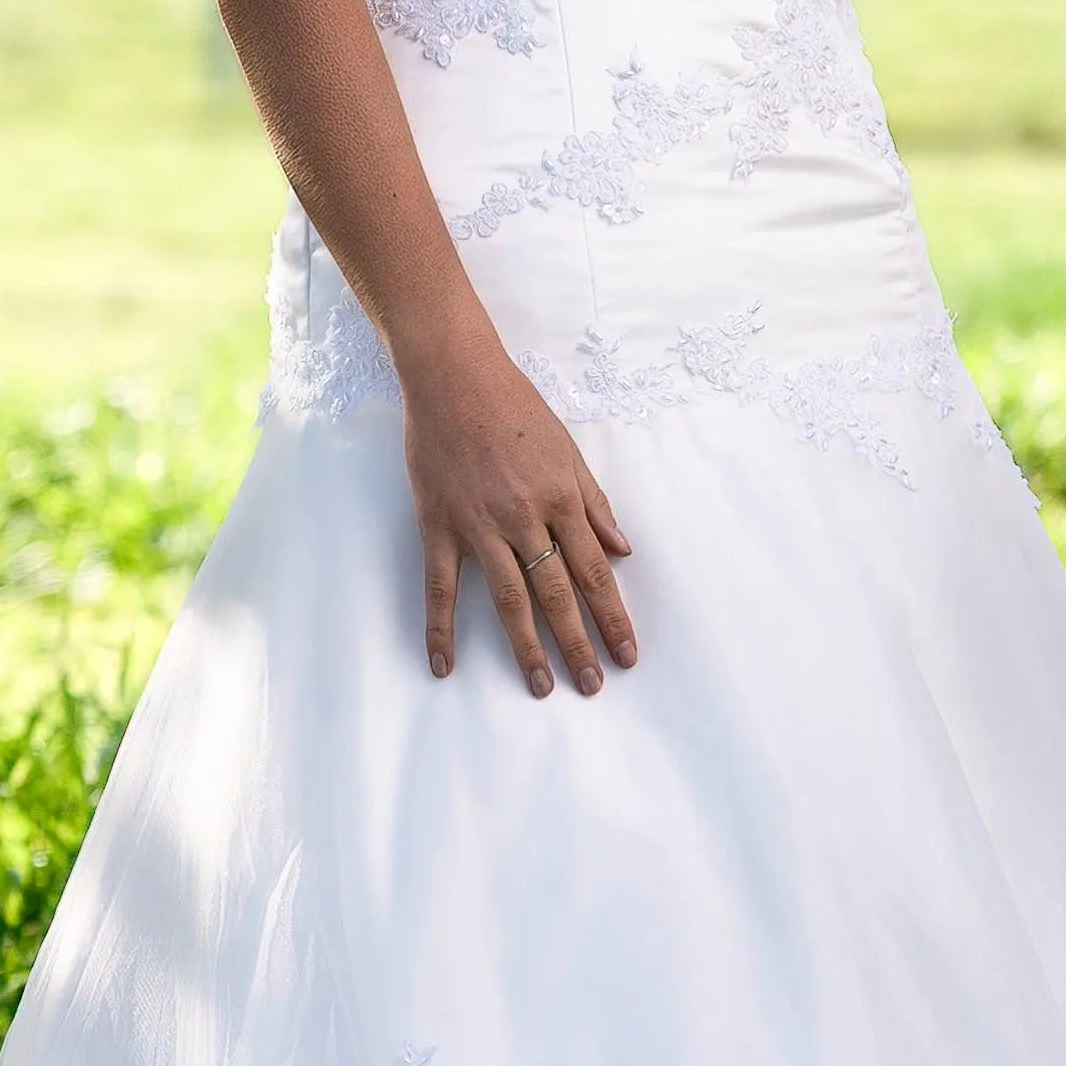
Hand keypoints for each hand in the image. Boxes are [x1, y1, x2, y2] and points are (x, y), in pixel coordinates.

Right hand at [401, 337, 637, 694]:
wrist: (454, 378)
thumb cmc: (515, 408)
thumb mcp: (569, 450)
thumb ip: (594, 504)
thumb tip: (622, 550)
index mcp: (561, 500)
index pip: (595, 572)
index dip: (612, 617)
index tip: (626, 655)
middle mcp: (525, 519)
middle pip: (557, 595)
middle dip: (579, 644)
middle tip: (592, 687)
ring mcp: (479, 526)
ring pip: (508, 599)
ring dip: (527, 647)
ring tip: (541, 686)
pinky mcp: (439, 526)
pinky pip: (440, 587)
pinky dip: (440, 628)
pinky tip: (444, 664)